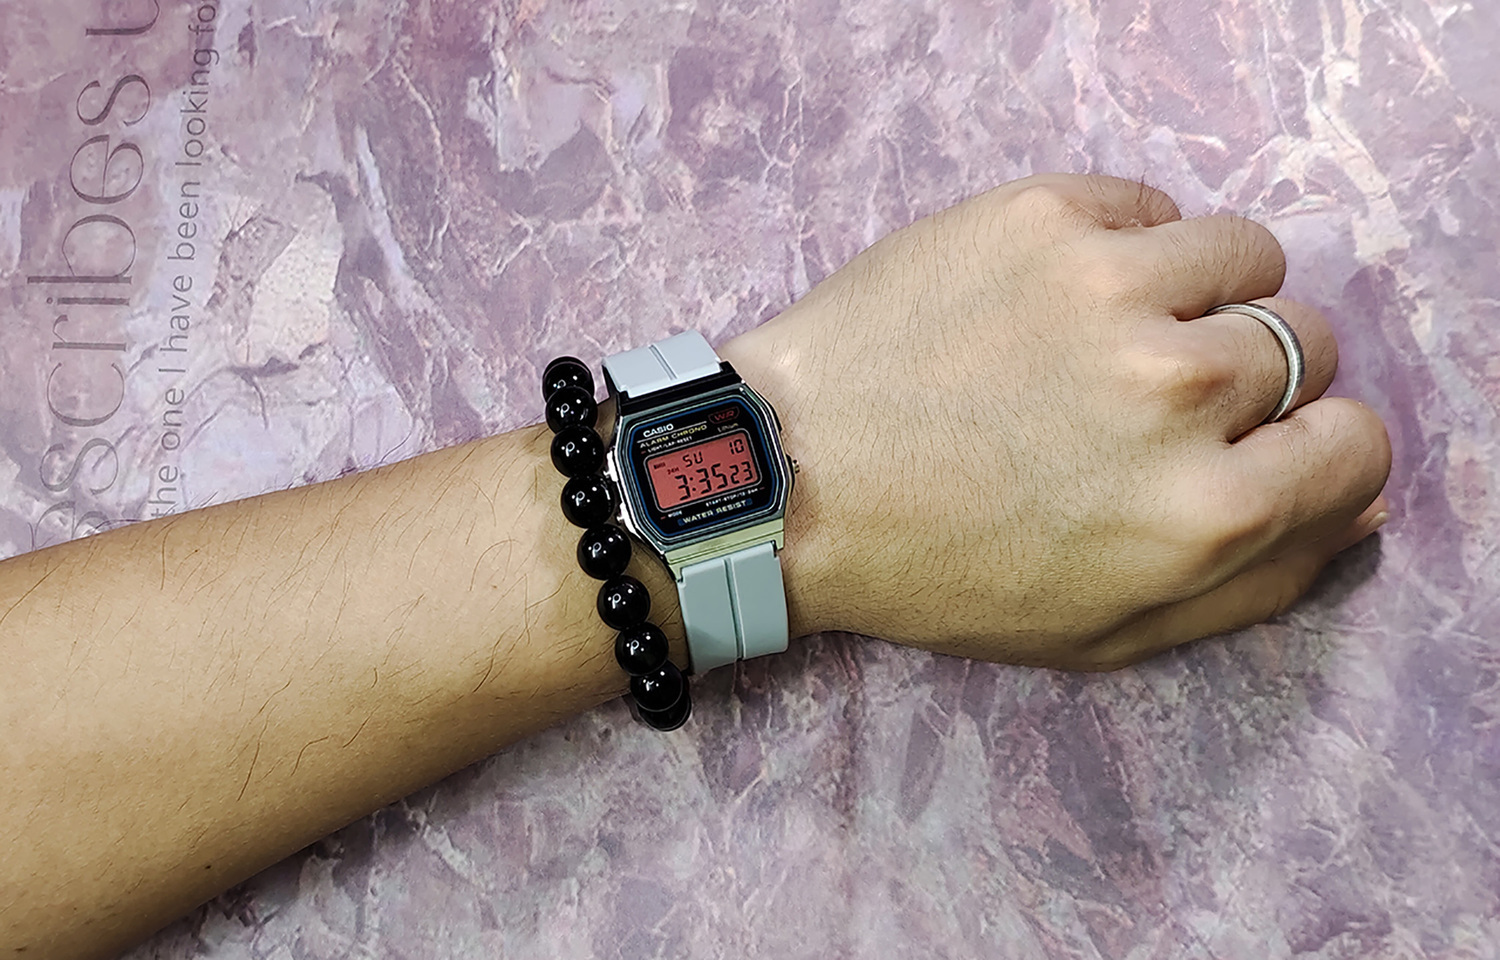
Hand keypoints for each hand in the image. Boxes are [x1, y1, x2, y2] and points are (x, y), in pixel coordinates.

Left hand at [722, 174, 1390, 669]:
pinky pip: (1152, 204)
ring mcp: (1110, 287)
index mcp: (1205, 513)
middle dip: (1250, 378)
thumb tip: (1356, 508)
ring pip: (1247, 255)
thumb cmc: (938, 570)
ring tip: (1116, 331)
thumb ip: (1253, 582)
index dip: (1314, 448)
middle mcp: (1179, 390)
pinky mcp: (1042, 215)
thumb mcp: (1103, 632)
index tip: (1262, 445)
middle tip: (1150, 400)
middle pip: (1304, 346)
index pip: (1360, 443)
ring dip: (1204, 294)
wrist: (787, 481)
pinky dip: (1129, 242)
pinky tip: (1060, 292)